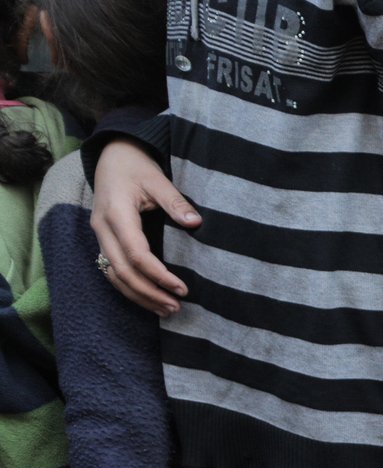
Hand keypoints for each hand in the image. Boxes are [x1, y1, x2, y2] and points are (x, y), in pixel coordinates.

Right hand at [90, 141, 199, 316]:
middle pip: (122, 271)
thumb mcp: (157, 179)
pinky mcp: (103, 240)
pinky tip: (149, 299)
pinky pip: (111, 270)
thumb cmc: (136, 167)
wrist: (112, 157)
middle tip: (176, 307)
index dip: (158, 275)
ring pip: (114, 275)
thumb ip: (175, 202)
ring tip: (166, 310)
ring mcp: (100, 236)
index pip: (136, 254)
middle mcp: (103, 228)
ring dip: (139, 295)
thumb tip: (196, 223)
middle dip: (149, 293)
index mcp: (117, 214)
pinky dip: (129, 288)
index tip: (181, 289)